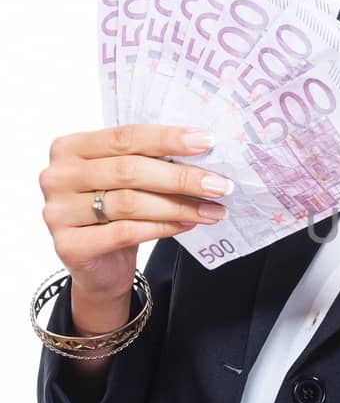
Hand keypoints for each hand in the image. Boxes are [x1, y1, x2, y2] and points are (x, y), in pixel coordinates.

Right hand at [39, 123, 231, 301]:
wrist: (99, 266)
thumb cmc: (115, 213)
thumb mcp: (126, 180)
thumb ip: (149, 161)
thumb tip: (202, 149)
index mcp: (70, 147)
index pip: (124, 136)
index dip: (168, 138)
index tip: (207, 142)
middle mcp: (57, 176)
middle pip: (129, 170)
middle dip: (181, 177)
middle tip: (220, 184)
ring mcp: (57, 212)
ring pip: (129, 203)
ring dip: (179, 205)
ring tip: (212, 209)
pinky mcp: (69, 245)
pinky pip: (125, 232)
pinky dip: (162, 228)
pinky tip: (188, 224)